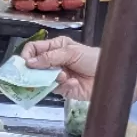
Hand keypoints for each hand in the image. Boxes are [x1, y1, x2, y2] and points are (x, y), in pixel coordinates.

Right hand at [20, 36, 136, 102]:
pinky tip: (73, 82)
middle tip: (37, 75)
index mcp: (55, 47)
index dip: (26, 56)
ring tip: (63, 77)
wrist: (112, 76)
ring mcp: (57, 75)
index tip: (24, 64)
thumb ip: (49, 57)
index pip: (33, 49)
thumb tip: (29, 63)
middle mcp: (54, 61)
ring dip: (51, 78)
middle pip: (34, 66)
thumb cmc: (94, 58)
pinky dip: (62, 86)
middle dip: (36, 71)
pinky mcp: (63, 89)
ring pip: (41, 79)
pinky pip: (54, 89)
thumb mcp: (71, 52)